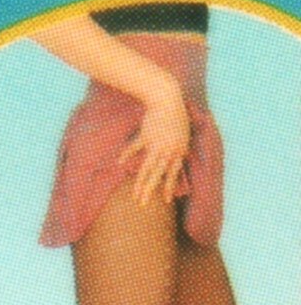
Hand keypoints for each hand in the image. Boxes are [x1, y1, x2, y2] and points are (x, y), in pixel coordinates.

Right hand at [119, 83, 190, 206]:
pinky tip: (120, 163)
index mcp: (178, 150)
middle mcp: (168, 150)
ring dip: (140, 182)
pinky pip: (135, 148)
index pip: (173, 173)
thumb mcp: (183, 133)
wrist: (167, 99)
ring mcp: (156, 144)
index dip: (168, 187)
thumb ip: (180, 146)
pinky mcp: (145, 136)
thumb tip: (181, 157)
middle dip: (149, 191)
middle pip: (157, 175)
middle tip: (142, 204)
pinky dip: (127, 154)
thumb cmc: (177, 114)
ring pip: (147, 168)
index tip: (164, 201)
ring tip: (134, 194)